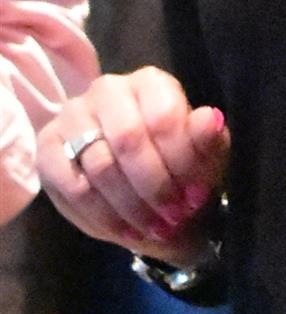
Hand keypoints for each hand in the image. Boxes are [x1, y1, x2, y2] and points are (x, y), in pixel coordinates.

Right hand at [36, 68, 229, 264]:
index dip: (181, 162)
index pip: (163, 117)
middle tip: (172, 217)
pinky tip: (123, 230)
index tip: (195, 196)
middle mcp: (108, 89)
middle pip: (127, 139)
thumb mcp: (207, 159)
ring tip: (152, 227)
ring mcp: (73, 114)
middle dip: (154, 187)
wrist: (151, 199)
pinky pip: (71, 185)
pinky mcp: (49, 146)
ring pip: (99, 165)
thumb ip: (208, 140)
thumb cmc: (183, 171)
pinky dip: (101, 214)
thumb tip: (210, 118)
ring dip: (130, 205)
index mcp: (152, 83)